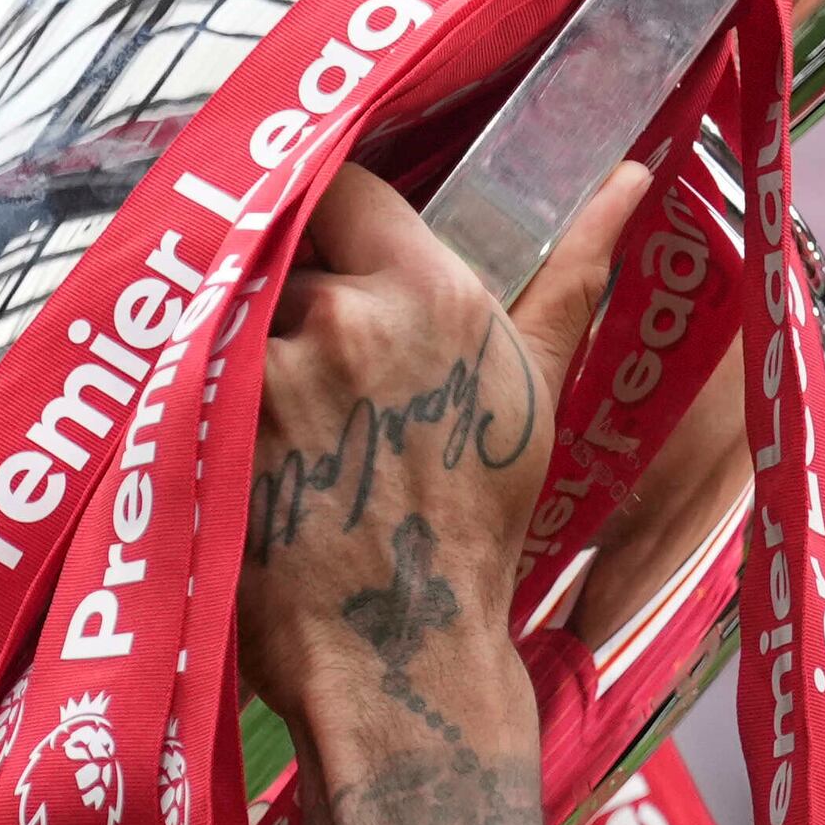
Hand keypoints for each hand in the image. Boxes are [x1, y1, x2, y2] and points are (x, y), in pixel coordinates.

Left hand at [241, 158, 649, 742]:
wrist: (400, 647)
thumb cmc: (477, 523)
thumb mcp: (533, 388)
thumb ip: (572, 271)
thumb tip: (630, 178)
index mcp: (430, 292)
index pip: (346, 185)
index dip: (337, 214)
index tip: (340, 248)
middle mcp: (342, 316)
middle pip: (287, 256)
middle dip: (297, 297)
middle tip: (323, 367)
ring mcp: (266, 372)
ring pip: (236, 319)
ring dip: (253, 354)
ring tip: (289, 423)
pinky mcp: (204, 426)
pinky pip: (194, 377)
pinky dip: (214, 402)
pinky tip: (249, 450)